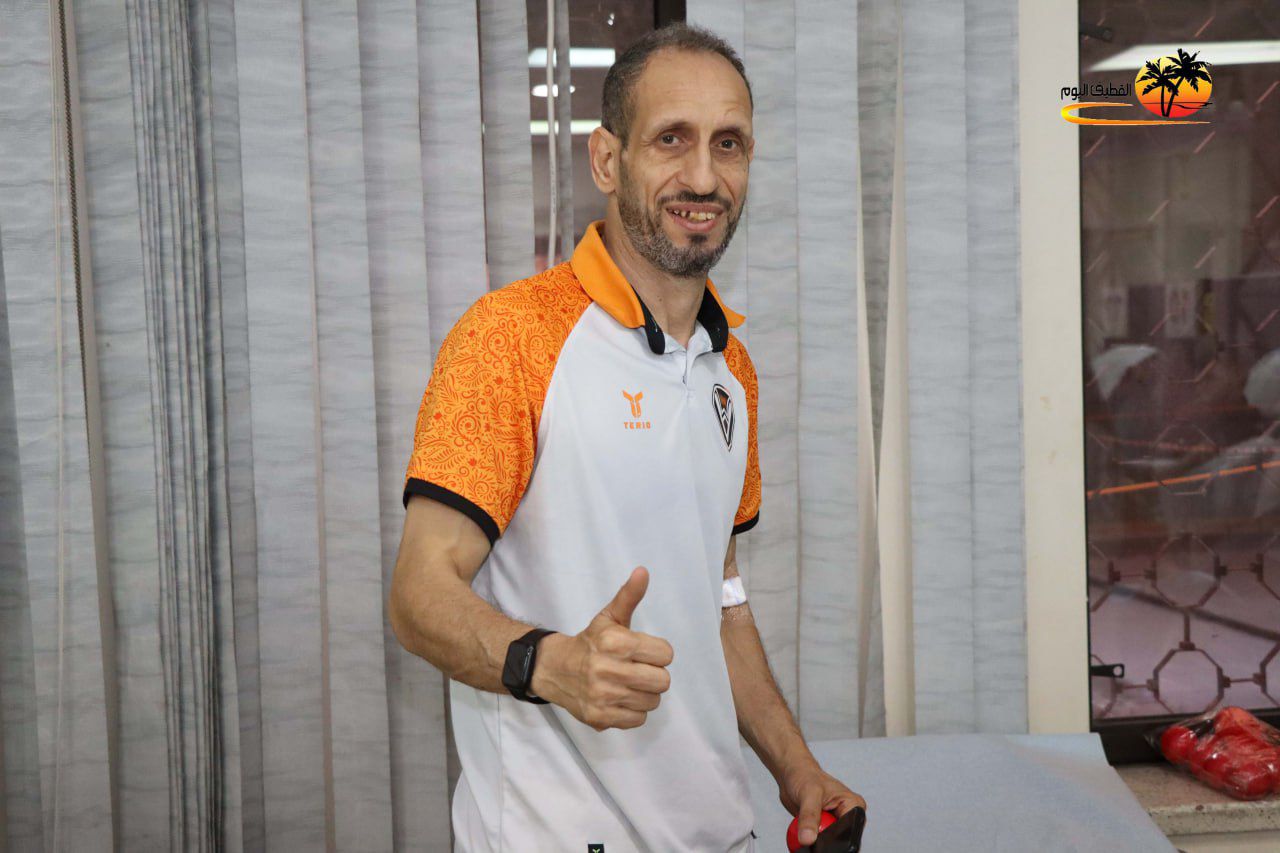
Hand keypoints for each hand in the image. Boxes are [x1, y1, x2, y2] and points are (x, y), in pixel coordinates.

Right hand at [532, 567, 673, 731]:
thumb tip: (643, 571)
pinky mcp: (600, 717)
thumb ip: (629, 595)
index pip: (666, 654)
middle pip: (663, 681)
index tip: (643, 651)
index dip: (657, 653)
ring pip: (653, 701)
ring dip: (644, 693)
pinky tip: (620, 698)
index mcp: (615, 642)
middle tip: (637, 669)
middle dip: (653, 674)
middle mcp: (608, 670)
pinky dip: (633, 711)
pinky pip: (638, 719)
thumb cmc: (590, 642)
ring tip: (628, 684)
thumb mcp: (609, 616)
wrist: (554, 669)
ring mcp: (603, 696)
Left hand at [779, 758, 866, 846]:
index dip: (837, 837)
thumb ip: (809, 817)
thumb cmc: (804, 775)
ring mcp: (834, 823)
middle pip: (840, 839)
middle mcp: (846, 815)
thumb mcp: (808, 794)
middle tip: (810, 829)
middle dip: (824, 838)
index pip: (851, 830)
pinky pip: (817, 842)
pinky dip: (808, 837)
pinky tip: (802, 829)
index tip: (821, 833)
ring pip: (827, 843)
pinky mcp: (822, 828)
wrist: (791, 774)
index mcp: (853, 805)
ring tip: (805, 825)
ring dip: (814, 838)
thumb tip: (808, 839)